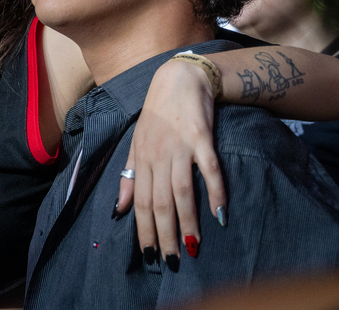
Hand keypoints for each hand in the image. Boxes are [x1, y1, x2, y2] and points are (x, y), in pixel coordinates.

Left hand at [115, 59, 226, 268]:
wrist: (180, 79)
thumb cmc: (158, 114)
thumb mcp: (137, 143)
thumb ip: (129, 176)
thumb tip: (119, 209)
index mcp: (141, 159)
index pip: (139, 202)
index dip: (143, 230)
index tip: (150, 255)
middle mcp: (157, 155)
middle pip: (159, 201)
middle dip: (165, 234)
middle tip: (173, 261)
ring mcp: (180, 146)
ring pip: (182, 190)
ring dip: (188, 221)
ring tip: (193, 246)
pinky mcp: (202, 138)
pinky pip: (209, 169)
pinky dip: (215, 192)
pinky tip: (219, 214)